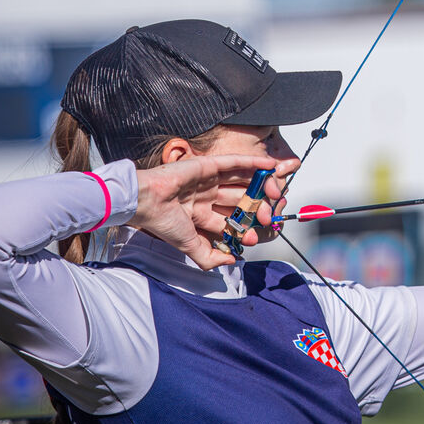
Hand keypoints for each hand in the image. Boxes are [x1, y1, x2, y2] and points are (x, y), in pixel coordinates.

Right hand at [129, 155, 281, 269]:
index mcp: (199, 214)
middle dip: (254, 210)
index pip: (227, 221)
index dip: (242, 229)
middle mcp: (205, 196)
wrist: (147, 201)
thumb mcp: (189, 245)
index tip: (253, 237)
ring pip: (240, 182)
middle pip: (237, 201)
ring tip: (276, 193)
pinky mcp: (208, 165)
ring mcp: (207, 180)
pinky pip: (235, 162)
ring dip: (259, 187)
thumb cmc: (162, 221)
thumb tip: (231, 261)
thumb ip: (208, 257)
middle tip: (268, 216)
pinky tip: (269, 167)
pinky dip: (253, 163)